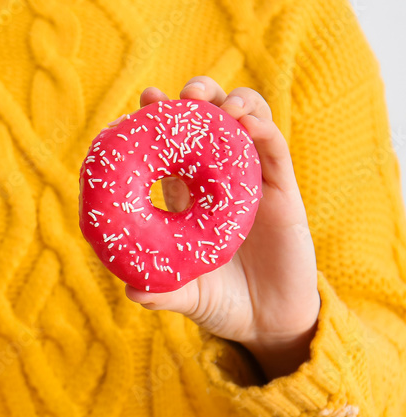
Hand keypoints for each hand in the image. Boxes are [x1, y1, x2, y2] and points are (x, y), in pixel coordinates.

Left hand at [123, 77, 320, 379]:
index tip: (148, 97)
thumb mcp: (185, 295)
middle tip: (182, 94)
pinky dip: (263, 130)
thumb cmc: (220, 302)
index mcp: (188, 196)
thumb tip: (131, 291)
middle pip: (211, 122)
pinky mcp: (285, 193)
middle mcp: (220, 181)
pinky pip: (276, 152)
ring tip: (216, 102)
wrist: (270, 322)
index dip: (162, 118)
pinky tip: (247, 123)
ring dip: (233, 103)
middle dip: (198, 98)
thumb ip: (161, 293)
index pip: (174, 146)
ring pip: (247, 125)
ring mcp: (254, 182)